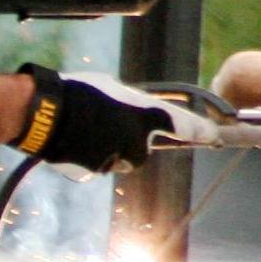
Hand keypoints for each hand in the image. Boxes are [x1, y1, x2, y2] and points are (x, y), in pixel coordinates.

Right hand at [13, 65, 220, 177]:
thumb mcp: (112, 89)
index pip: (185, 127)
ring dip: (107, 150)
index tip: (216, 137)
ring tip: (82, 130)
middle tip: (107, 125)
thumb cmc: (78, 92)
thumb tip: (136, 113)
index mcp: (146, 116)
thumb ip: (132, 105)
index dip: (203, 132)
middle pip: (142, 150)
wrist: (44, 112)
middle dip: (130, 143)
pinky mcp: (93, 172)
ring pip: (117, 159)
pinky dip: (86, 158)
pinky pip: (95, 166)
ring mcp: (115, 160)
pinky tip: (72, 142)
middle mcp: (137, 142)